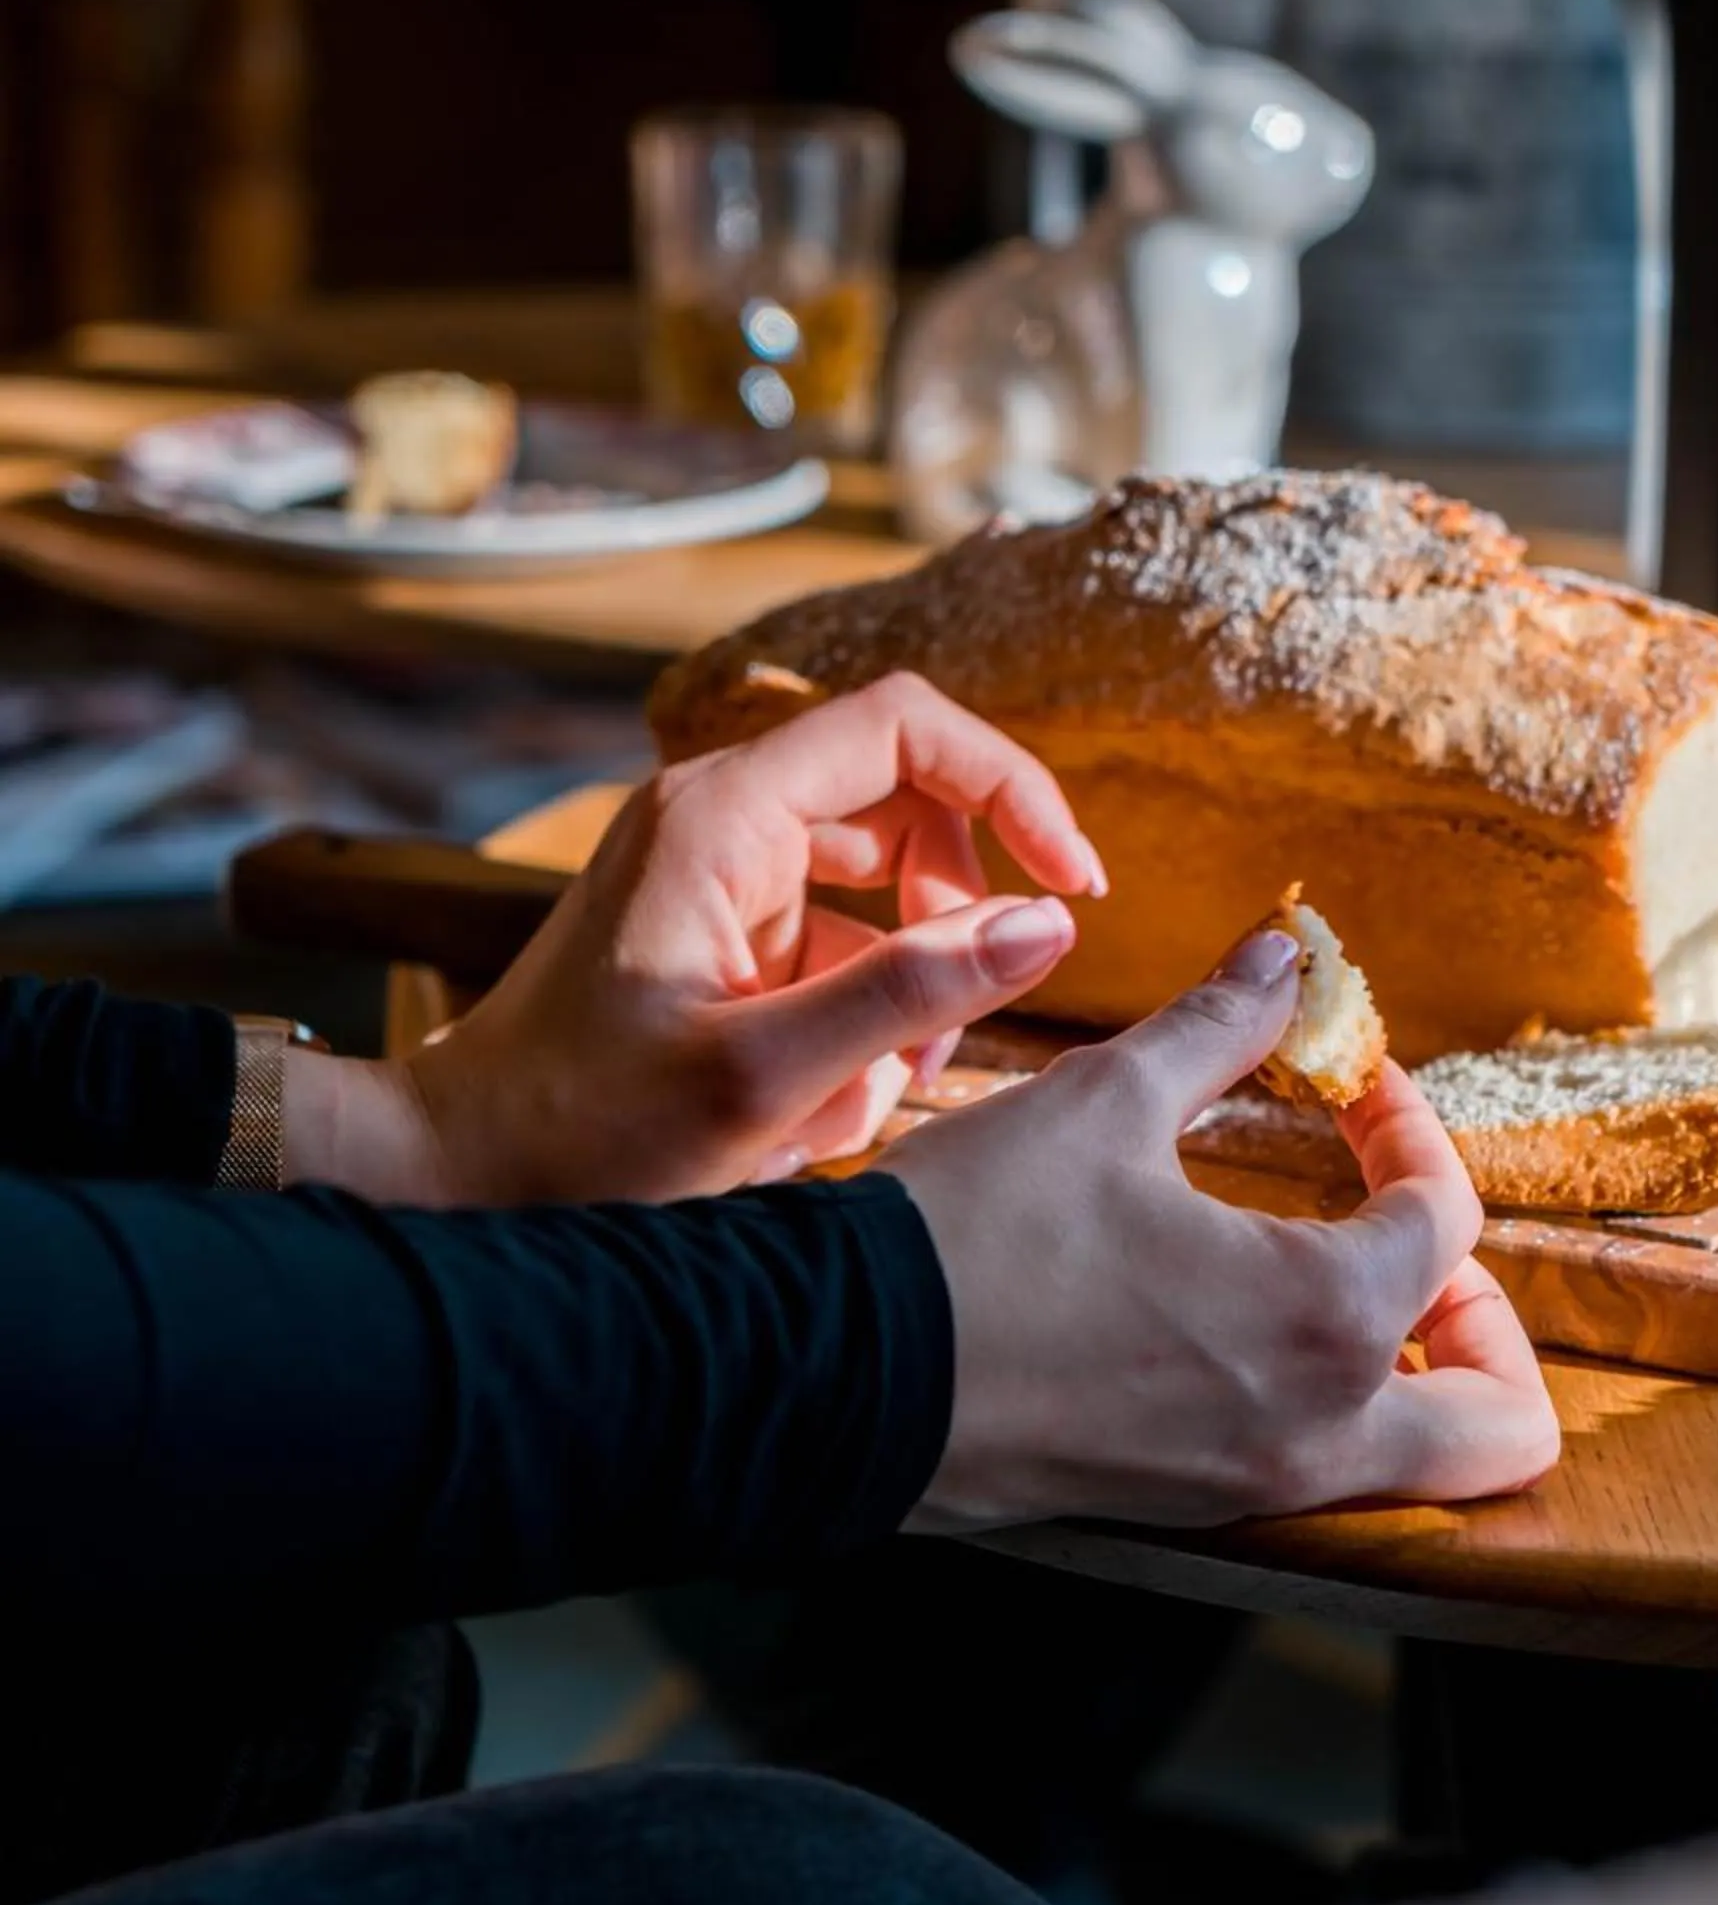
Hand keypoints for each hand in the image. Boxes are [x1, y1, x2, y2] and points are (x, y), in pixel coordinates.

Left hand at [285, 674, 1103, 1208]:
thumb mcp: (765, 1074)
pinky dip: (851, 1024)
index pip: (909, 728)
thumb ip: (912, 993)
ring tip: (863, 1096)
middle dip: (953, 921)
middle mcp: (721, 819)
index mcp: (724, 814)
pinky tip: (811, 1116)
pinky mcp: (717, 934)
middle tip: (955, 1028)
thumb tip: (1050, 926)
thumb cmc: (582, 1131)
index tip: (1074, 885)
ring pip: (877, 893)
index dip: (1012, 789)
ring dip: (903, 990)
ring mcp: (717, 875)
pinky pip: (831, 949)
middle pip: (906, 811)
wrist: (456, 1176)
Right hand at [893, 926, 1559, 1526]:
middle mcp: (1316, 1427)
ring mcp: (1249, 1486)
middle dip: (1487, 1322)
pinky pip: (1312, 1473)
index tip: (1343, 1077)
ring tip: (1329, 1268)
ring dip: (1412, 1369)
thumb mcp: (1105, 1098)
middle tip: (1405, 1231)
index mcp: (1327, 1317)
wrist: (831, 1373)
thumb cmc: (975, 1234)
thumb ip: (1221, 1026)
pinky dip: (1319, 1399)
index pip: (1445, 1219)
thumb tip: (1288, 955)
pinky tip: (1232, 1311)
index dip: (1408, 1125)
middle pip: (1503, 1423)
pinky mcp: (1181, 1506)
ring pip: (1415, 1465)